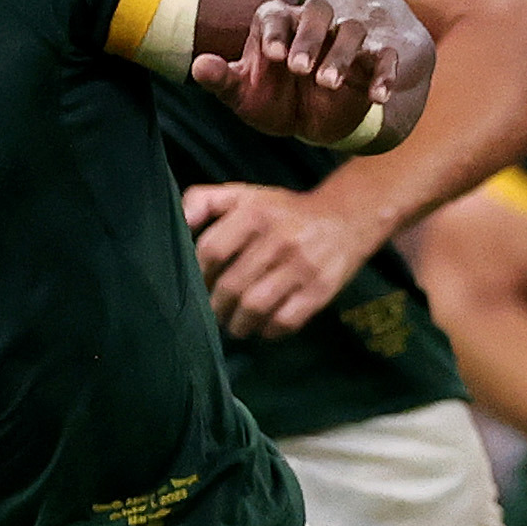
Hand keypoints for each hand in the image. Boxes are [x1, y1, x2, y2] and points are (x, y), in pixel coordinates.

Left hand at [181, 182, 377, 339]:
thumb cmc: (283, 211)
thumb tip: (179, 223)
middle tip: (214, 311)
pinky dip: (268, 331)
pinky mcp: (321, 289)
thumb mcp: (243, 194)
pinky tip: (263, 326)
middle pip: (230, 285)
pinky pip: (285, 321)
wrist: (347, 217)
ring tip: (234, 324)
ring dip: (237, 323)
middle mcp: (279, 238)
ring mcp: (302, 265)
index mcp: (255, 213)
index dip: (198, 274)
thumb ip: (202, 201)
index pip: (211, 250)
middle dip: (215, 306)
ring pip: (254, 307)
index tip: (198, 284)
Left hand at [193, 0, 397, 146]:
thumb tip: (198, 66)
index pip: (274, 14)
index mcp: (277, 24)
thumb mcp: (242, 94)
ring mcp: (345, 39)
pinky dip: (384, 74)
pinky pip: (385, 57)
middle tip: (298, 69)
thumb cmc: (270, 98)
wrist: (310, 119)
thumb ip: (222, 79)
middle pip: (318, 12)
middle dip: (309, 38)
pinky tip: (378, 97)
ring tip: (326, 84)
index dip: (274, 32)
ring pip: (353, 31)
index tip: (272, 56)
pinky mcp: (372, 60)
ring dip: (341, 55)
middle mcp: (313, 25)